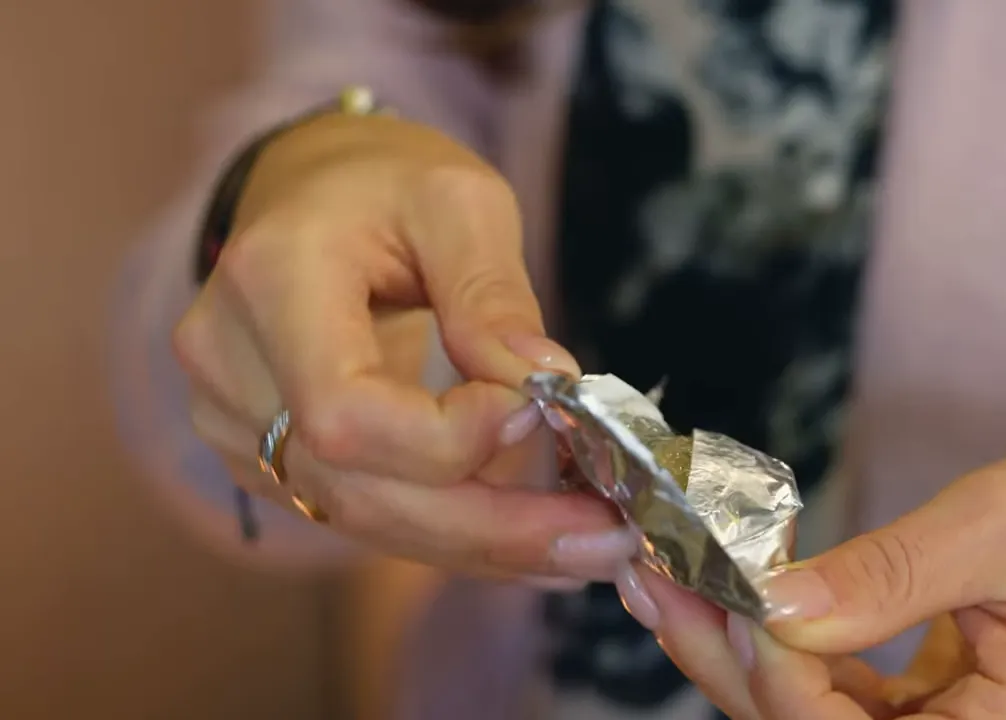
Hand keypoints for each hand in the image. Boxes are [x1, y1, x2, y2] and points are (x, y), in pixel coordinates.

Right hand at [174, 112, 633, 583]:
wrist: (311, 193)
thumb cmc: (385, 183)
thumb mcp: (460, 201)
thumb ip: (494, 294)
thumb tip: (544, 384)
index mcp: (270, 279)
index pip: (344, 410)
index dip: (447, 438)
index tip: (537, 411)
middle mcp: (230, 364)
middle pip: (357, 488)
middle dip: (490, 524)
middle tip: (600, 535)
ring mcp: (234, 419)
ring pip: (364, 517)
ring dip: (482, 540)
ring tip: (583, 540)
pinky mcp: (265, 454)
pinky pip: (362, 511)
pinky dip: (450, 529)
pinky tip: (526, 531)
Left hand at [621, 453, 1005, 717]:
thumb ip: (891, 575)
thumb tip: (776, 604)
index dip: (767, 660)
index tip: (715, 574)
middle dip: (718, 652)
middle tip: (650, 573)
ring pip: (804, 711)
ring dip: (731, 643)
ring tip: (664, 572)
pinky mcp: (921, 712)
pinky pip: (831, 690)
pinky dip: (777, 638)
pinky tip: (726, 587)